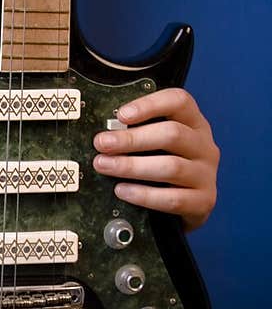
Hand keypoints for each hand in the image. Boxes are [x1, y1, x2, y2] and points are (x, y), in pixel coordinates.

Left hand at [92, 88, 218, 231]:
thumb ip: (137, 133)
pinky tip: (122, 190)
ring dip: (132, 166)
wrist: (186, 206)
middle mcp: (204, 146)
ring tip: (105, 166)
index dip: (150, 105)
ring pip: (171, 167)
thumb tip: (105, 133)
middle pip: (172, 134)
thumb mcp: (156, 144)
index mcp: (194, 123)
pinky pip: (172, 198)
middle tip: (102, 143)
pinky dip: (144, 195)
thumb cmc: (164, 167)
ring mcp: (206, 174)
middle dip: (132, 139)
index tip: (121, 115)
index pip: (179, 102)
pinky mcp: (203, 201)